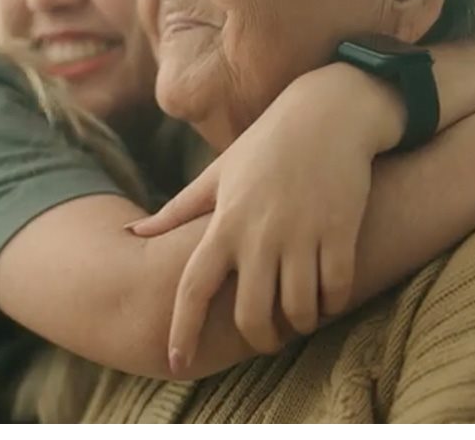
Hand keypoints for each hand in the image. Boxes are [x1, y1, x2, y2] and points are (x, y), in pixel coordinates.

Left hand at [128, 64, 401, 372]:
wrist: (328, 112)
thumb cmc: (267, 145)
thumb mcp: (218, 173)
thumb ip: (178, 211)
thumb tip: (133, 233)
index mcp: (224, 223)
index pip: (192, 288)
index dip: (182, 330)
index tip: (175, 363)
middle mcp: (259, 234)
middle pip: (251, 314)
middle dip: (260, 339)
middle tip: (267, 340)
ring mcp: (302, 234)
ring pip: (299, 310)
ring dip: (300, 324)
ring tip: (300, 317)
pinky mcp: (340, 231)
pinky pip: (337, 291)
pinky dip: (332, 304)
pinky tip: (328, 299)